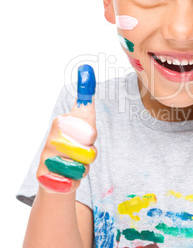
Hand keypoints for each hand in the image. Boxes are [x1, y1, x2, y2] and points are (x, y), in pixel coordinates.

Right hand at [37, 65, 96, 192]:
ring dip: (85, 165)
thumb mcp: (82, 119)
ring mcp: (47, 158)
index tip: (90, 133)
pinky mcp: (46, 178)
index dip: (91, 131)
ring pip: (84, 163)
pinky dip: (77, 178)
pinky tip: (68, 175)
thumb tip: (86, 68)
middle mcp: (51, 138)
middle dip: (90, 150)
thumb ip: (85, 99)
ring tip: (75, 163)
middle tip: (82, 150)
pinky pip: (75, 179)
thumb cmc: (74, 143)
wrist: (57, 175)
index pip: (84, 123)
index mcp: (61, 122)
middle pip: (89, 144)